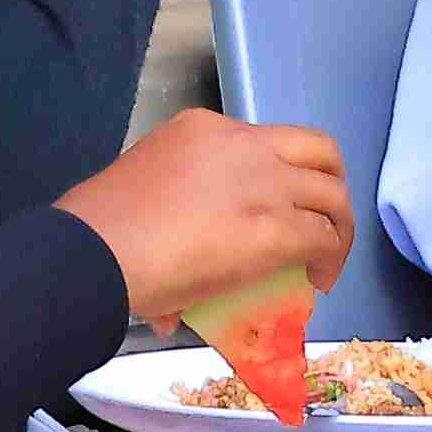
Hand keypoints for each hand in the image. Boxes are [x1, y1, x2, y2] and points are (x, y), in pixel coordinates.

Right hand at [59, 108, 350, 325]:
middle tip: (322, 220)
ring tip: (326, 258)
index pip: (261, 142)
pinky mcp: (276, 227)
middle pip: (316, 150)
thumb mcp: (137, 191)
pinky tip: (318, 279)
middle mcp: (243, 145)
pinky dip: (330, 257)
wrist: (95, 252)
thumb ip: (161, 222)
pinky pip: (323, 238)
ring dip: (337, 225)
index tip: (271, 206)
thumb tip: (169, 301)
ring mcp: (265, 183)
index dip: (276, 175)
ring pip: (331, 193)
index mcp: (203, 130)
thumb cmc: (98, 228)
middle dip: (328, 183)